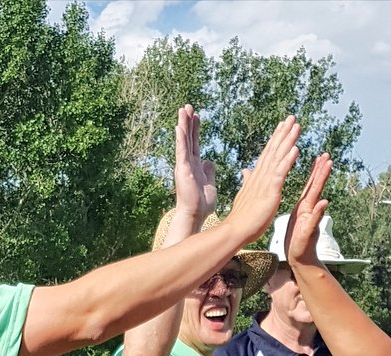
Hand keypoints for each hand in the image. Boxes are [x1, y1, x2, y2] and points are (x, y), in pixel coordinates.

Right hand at [173, 105, 215, 221]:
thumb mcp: (210, 184)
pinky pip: (181, 151)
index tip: (196, 116)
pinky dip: (181, 139)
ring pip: (183, 141)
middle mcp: (188, 164)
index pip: (195, 143)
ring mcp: (184, 166)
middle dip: (188, 122)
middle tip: (188, 106)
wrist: (196, 215)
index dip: (196, 129)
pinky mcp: (183, 170)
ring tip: (183, 110)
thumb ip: (209, 172)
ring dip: (183, 125)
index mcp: (195, 166)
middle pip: (188, 138)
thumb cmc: (202, 204)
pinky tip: (179, 127)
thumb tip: (209, 162)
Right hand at [226, 116, 300, 241]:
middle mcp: (261, 176)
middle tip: (292, 117)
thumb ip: (248, 180)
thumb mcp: (246, 194)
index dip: (275, 139)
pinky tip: (295, 149)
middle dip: (283, 133)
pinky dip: (288, 160)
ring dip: (287, 140)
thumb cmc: (242, 217)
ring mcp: (265, 182)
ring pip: (278, 157)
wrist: (236, 230)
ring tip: (296, 126)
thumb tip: (246, 170)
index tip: (282, 126)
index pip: (268, 154)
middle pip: (274, 150)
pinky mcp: (270, 191)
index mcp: (257, 177)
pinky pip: (280, 173)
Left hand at [285, 153, 332, 265]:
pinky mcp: (308, 231)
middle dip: (321, 172)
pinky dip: (319, 211)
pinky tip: (324, 202)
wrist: (297, 258)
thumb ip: (303, 208)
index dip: (315, 171)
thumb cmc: (295, 239)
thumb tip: (309, 198)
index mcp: (304, 206)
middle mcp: (310, 210)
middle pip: (316, 188)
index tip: (320, 156)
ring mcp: (310, 219)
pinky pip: (313, 220)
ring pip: (317, 198)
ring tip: (327, 168)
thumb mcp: (297, 219)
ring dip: (322, 183)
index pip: (310, 185)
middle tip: (327, 156)